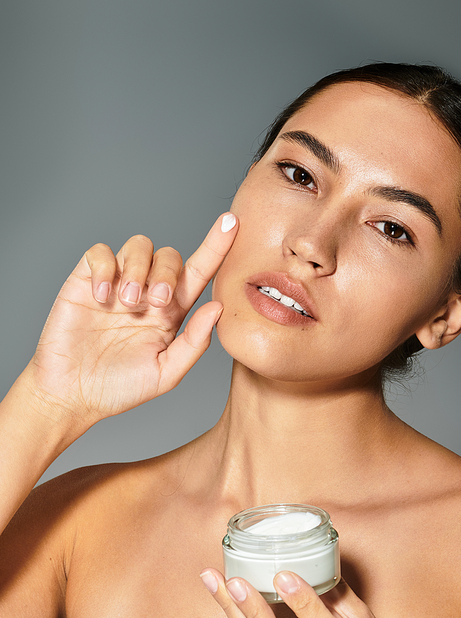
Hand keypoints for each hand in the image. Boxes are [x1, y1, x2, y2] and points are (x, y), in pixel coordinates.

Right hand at [26, 213, 237, 431]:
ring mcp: (117, 283)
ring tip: (128, 302)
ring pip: (139, 245)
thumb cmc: (119, 387)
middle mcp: (148, 291)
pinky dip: (104, 268)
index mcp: (171, 312)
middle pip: (170, 255)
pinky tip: (101, 297)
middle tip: (156, 301)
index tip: (232, 222)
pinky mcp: (86, 280)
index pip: (199, 272)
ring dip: (139, 269)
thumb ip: (194, 342)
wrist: (71, 394)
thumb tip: (218, 307)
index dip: (216, 246)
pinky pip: (100, 252)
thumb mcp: (165, 373)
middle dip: (167, 272)